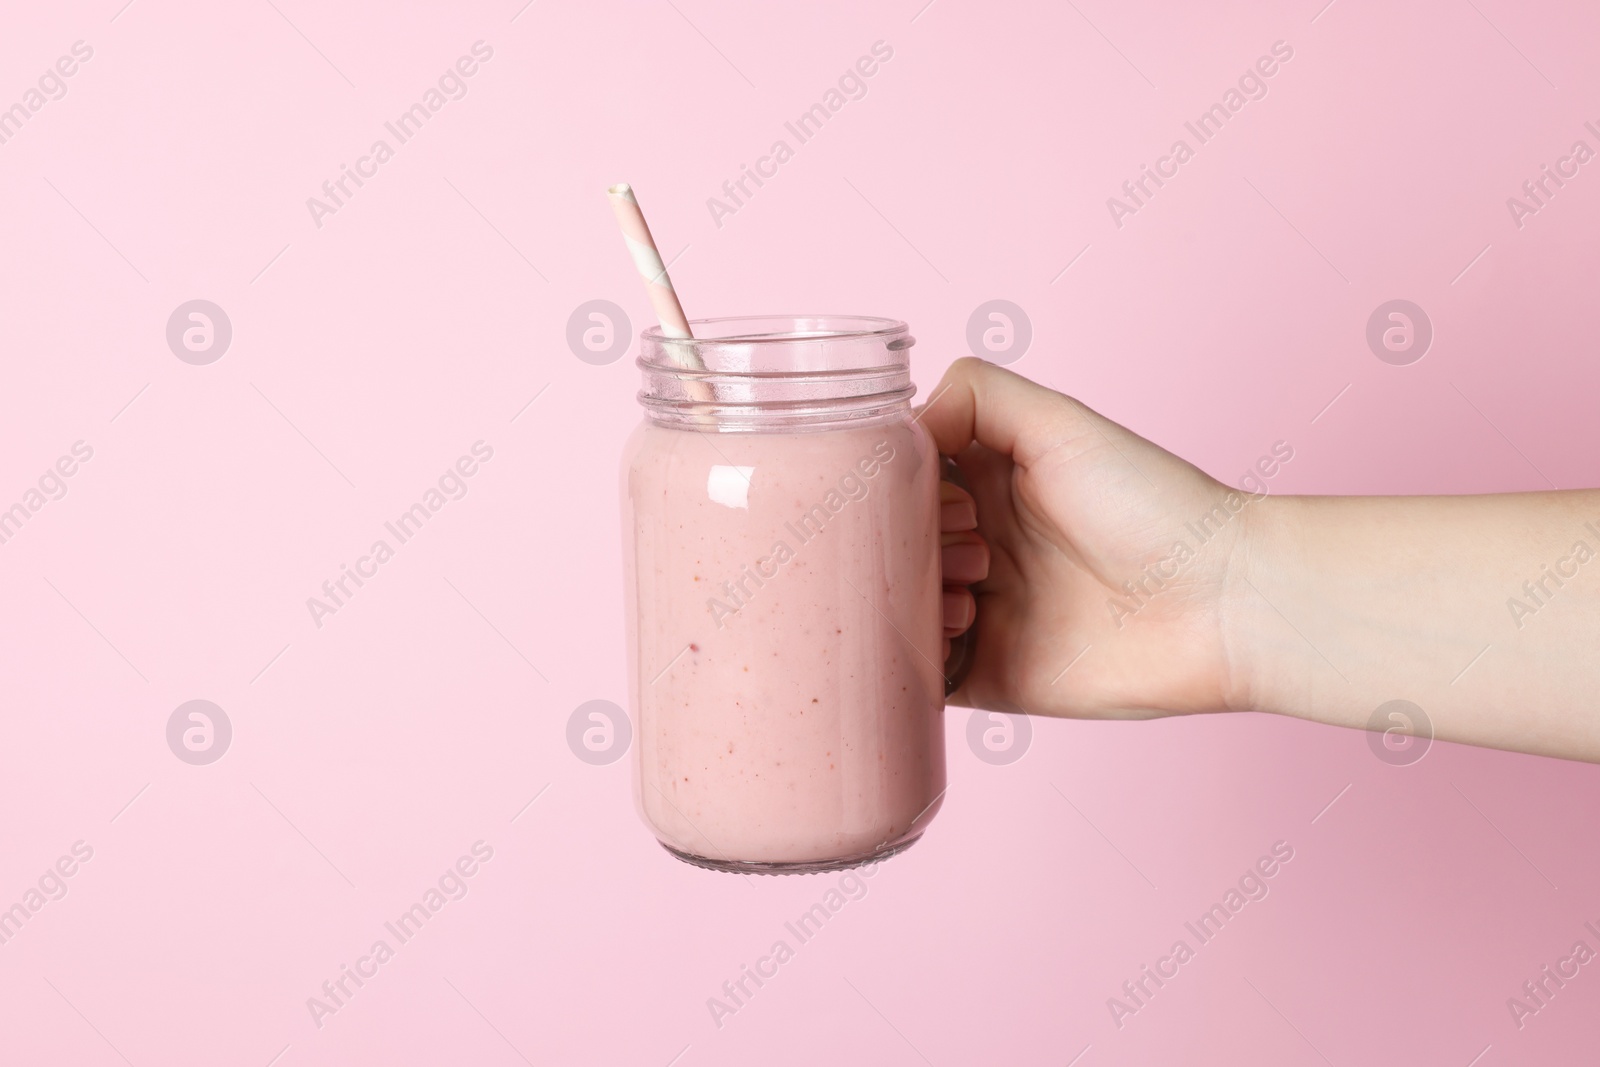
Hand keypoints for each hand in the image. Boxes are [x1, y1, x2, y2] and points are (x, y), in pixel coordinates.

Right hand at [926, 358, 1258, 718]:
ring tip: (972, 593)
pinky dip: (911, 656)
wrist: (1219, 605)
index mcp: (988, 485)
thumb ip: (975, 396)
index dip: (898, 486)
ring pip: (895, 607)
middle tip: (970, 546)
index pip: (901, 481)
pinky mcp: (988, 675)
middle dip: (908, 545)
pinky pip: (918, 674)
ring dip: (912, 597)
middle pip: (891, 546)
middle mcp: (977, 546)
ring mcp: (980, 613)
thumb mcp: (1060, 422)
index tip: (932, 492)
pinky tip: (957, 631)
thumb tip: (903, 423)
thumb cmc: (1152, 506)